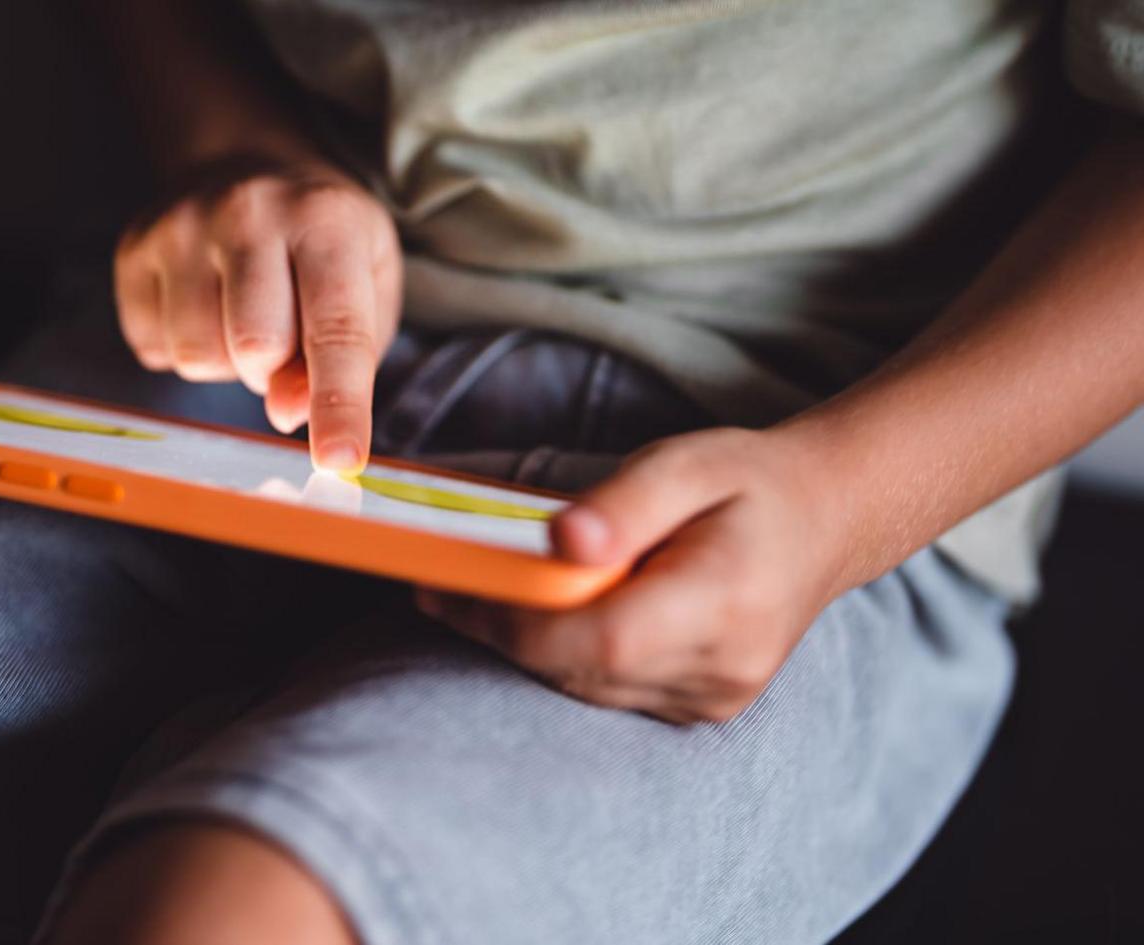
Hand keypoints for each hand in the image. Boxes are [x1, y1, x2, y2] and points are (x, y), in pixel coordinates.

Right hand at [114, 157, 401, 471]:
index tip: (339, 461)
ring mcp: (181, 225)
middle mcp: (249, 213)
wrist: (244, 162)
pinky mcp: (134, 249)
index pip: (336, 329)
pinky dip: (181, 349)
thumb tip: (289, 414)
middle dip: (271, 369)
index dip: (339, 404)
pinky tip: (202, 304)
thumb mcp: (366, 284)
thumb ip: (346, 356)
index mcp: (325, 221)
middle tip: (282, 335)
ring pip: (197, 356)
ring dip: (225, 362)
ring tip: (240, 315)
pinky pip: (153, 348)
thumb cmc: (320, 242)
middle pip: (254, 348)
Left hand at [416, 427, 846, 723]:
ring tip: (460, 595)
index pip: (601, 638)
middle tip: (433, 585)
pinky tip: (524, 615)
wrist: (825, 520)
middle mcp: (723, 665)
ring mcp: (713, 696)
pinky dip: (560, 656)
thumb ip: (623, 504)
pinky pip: (607, 690)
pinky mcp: (699, 705)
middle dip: (500, 629)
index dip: (519, 620)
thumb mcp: (687, 462)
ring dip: (520, 646)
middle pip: (581, 668)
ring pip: (585, 686)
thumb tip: (561, 541)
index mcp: (726, 600)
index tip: (455, 583)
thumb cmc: (748, 483)